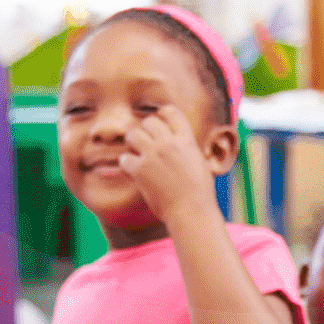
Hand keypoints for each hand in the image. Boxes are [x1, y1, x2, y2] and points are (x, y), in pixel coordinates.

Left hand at [120, 103, 218, 225]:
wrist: (191, 211)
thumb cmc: (199, 193)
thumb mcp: (199, 162)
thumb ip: (186, 148)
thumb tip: (179, 144)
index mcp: (186, 139)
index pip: (170, 112)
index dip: (162, 115)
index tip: (160, 123)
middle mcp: (168, 143)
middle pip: (149, 122)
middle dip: (146, 131)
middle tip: (146, 145)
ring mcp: (153, 155)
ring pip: (133, 134)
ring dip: (133, 144)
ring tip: (138, 155)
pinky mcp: (139, 170)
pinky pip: (124, 158)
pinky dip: (127, 165)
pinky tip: (134, 172)